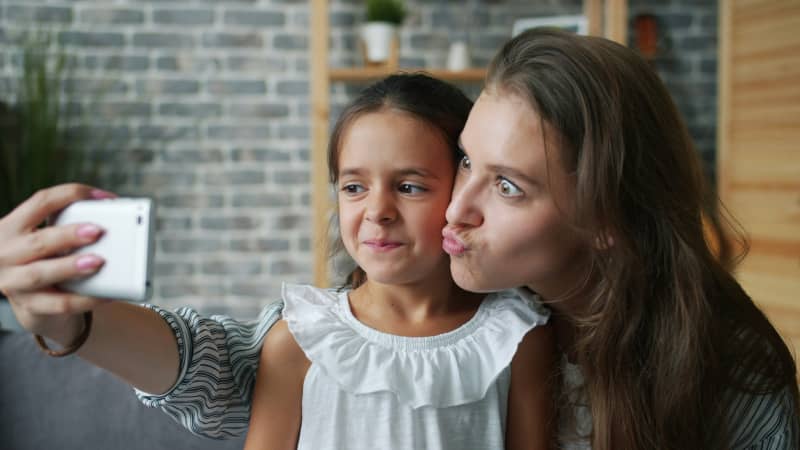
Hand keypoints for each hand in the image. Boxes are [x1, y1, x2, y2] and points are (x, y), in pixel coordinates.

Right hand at [0, 184, 115, 342]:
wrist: (29, 299)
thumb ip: (66, 226)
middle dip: (68, 236)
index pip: (40, 202)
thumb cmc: (43, 258)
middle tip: (96, 231)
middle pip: (38, 241)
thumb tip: (111, 215)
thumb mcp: (43, 238)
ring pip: (41, 274)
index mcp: (10, 227)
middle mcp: (5, 254)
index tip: (104, 198)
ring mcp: (13, 282)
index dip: (71, 195)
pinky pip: (60, 303)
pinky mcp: (29, 306)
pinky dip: (85, 299)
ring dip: (70, 267)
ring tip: (98, 262)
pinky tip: (107, 294)